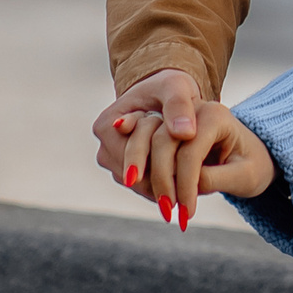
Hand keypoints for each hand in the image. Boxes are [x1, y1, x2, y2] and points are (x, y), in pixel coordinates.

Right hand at [93, 68, 202, 197]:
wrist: (164, 92)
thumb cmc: (169, 87)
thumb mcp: (176, 88)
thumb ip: (179, 106)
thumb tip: (184, 133)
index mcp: (108, 124)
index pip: (132, 156)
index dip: (159, 169)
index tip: (183, 185)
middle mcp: (104, 145)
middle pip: (133, 175)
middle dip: (160, 185)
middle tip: (186, 205)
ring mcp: (111, 159)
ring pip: (137, 184)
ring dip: (160, 190)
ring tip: (188, 199)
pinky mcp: (121, 168)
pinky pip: (140, 185)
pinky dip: (158, 187)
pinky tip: (181, 191)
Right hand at [131, 101, 275, 230]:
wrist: (245, 150)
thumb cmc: (251, 163)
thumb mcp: (247, 173)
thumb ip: (218, 177)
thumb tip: (189, 185)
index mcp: (215, 114)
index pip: (190, 150)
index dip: (186, 184)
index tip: (187, 213)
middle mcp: (188, 109)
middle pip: (160, 141)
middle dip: (161, 180)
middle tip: (168, 213)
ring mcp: (169, 115)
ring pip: (139, 140)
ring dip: (142, 176)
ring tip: (161, 206)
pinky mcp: (153, 127)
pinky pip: (132, 144)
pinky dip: (134, 167)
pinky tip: (144, 187)